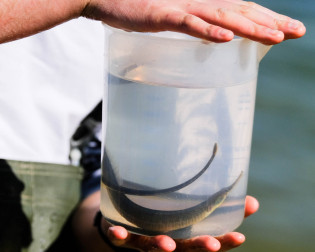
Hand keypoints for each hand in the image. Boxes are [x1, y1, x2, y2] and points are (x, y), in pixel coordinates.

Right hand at [83, 0, 304, 43]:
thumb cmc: (141, 7)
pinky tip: (227, 39)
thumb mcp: (174, 15)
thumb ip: (194, 23)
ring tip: (274, 38)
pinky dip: (208, 31)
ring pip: (221, 17)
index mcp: (203, 3)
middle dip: (270, 23)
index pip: (242, 10)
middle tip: (297, 33)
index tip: (291, 31)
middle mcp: (198, 1)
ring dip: (248, 28)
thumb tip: (214, 36)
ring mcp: (180, 7)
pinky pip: (188, 23)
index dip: (268, 18)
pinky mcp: (162, 15)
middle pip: (241, 11)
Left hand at [107, 195, 258, 250]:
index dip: (225, 242)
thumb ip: (219, 204)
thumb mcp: (194, 208)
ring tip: (168, 244)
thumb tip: (253, 201)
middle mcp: (168, 240)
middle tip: (212, 245)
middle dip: (199, 248)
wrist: (131, 220)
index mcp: (186, 235)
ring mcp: (146, 239)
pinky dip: (119, 235)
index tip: (240, 237)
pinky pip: (121, 237)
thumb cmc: (169, 216)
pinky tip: (117, 231)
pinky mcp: (126, 233)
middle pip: (185, 248)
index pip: (210, 241)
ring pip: (154, 247)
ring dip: (161, 246)